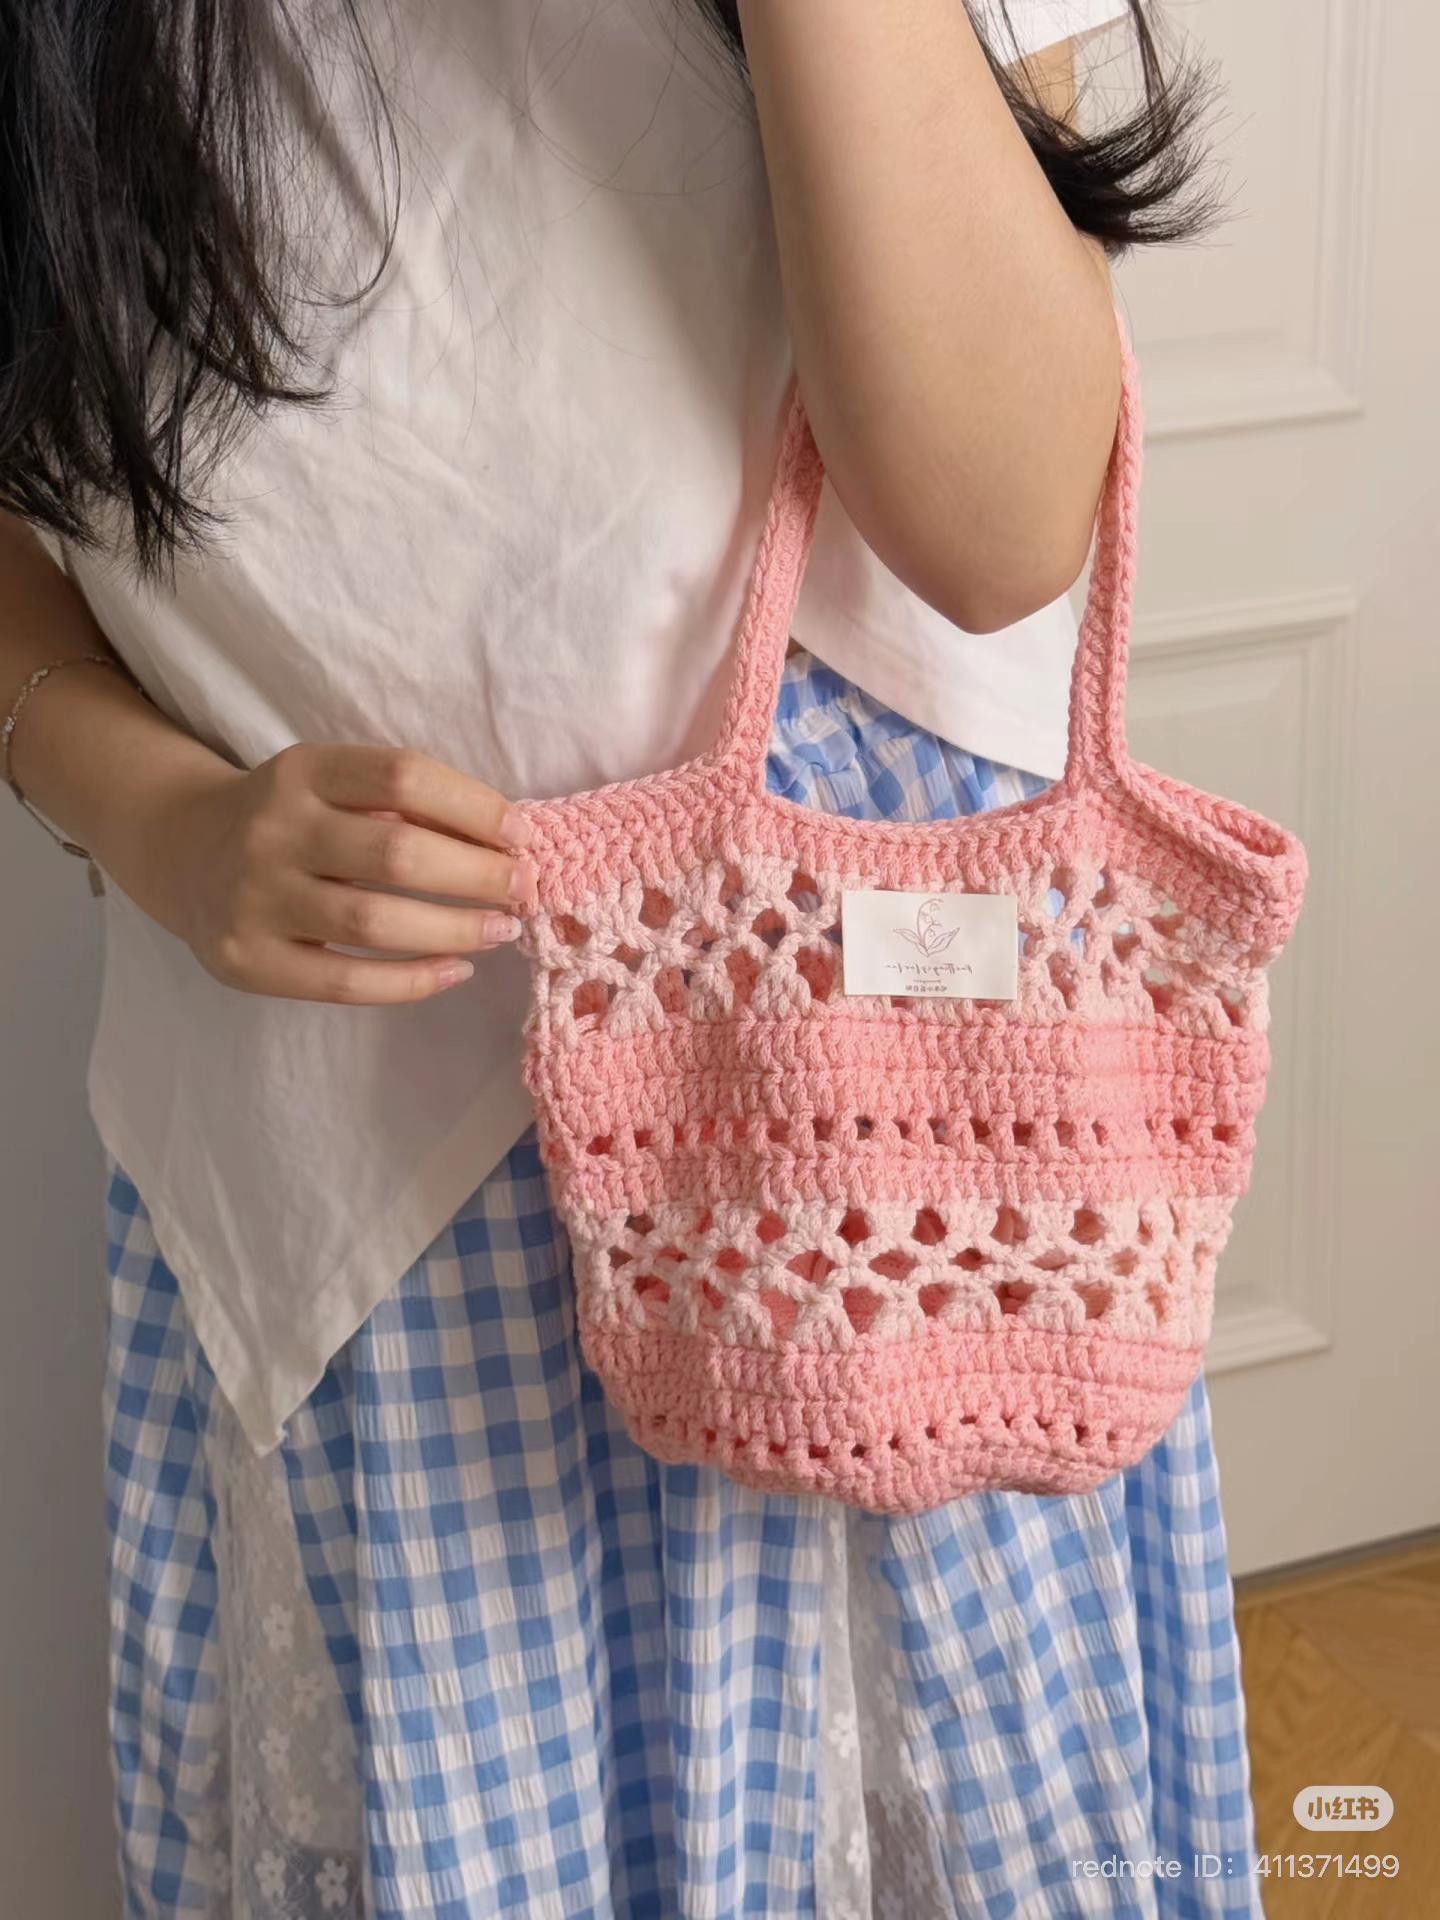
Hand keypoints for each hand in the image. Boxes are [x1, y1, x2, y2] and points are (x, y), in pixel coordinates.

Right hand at [121, 742, 535, 1004]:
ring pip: (374, 922)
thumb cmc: (290, 818)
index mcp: (302, 771)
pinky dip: (412, 981)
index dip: (474, 805)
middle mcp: (273, 829)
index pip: (402, 777)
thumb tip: (506, 840)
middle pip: (396, 853)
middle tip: (521, 888)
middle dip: (476, 874)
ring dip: (455, 929)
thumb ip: (399, 802)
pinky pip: (346, 982)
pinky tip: (454, 970)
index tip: (520, 834)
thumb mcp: (329, 783)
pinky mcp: (247, 961)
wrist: (182, 852)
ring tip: (500, 930)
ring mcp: (255, 898)